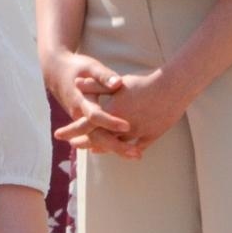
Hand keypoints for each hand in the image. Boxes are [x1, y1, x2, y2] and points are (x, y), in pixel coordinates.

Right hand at [42, 48, 134, 155]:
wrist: (57, 73)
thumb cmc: (76, 68)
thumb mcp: (89, 67)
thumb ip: (103, 76)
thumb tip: (117, 83)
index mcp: (81, 101)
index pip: (95, 115)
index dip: (110, 122)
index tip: (127, 126)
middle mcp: (80, 115)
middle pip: (97, 136)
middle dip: (116, 146)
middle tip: (136, 153)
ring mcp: (83, 122)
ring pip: (98, 139)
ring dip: (117, 148)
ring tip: (137, 155)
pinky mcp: (87, 123)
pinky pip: (99, 137)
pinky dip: (113, 144)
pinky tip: (129, 149)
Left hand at [59, 69, 187, 153]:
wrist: (172, 88)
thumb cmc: (142, 84)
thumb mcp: (116, 84)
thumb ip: (95, 86)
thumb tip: (77, 83)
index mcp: (112, 112)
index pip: (86, 124)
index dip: (71, 130)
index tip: (59, 135)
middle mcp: (123, 126)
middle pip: (99, 139)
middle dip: (85, 142)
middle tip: (74, 145)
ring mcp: (138, 133)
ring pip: (116, 145)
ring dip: (103, 148)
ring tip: (93, 150)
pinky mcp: (151, 135)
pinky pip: (136, 146)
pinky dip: (125, 149)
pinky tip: (118, 150)